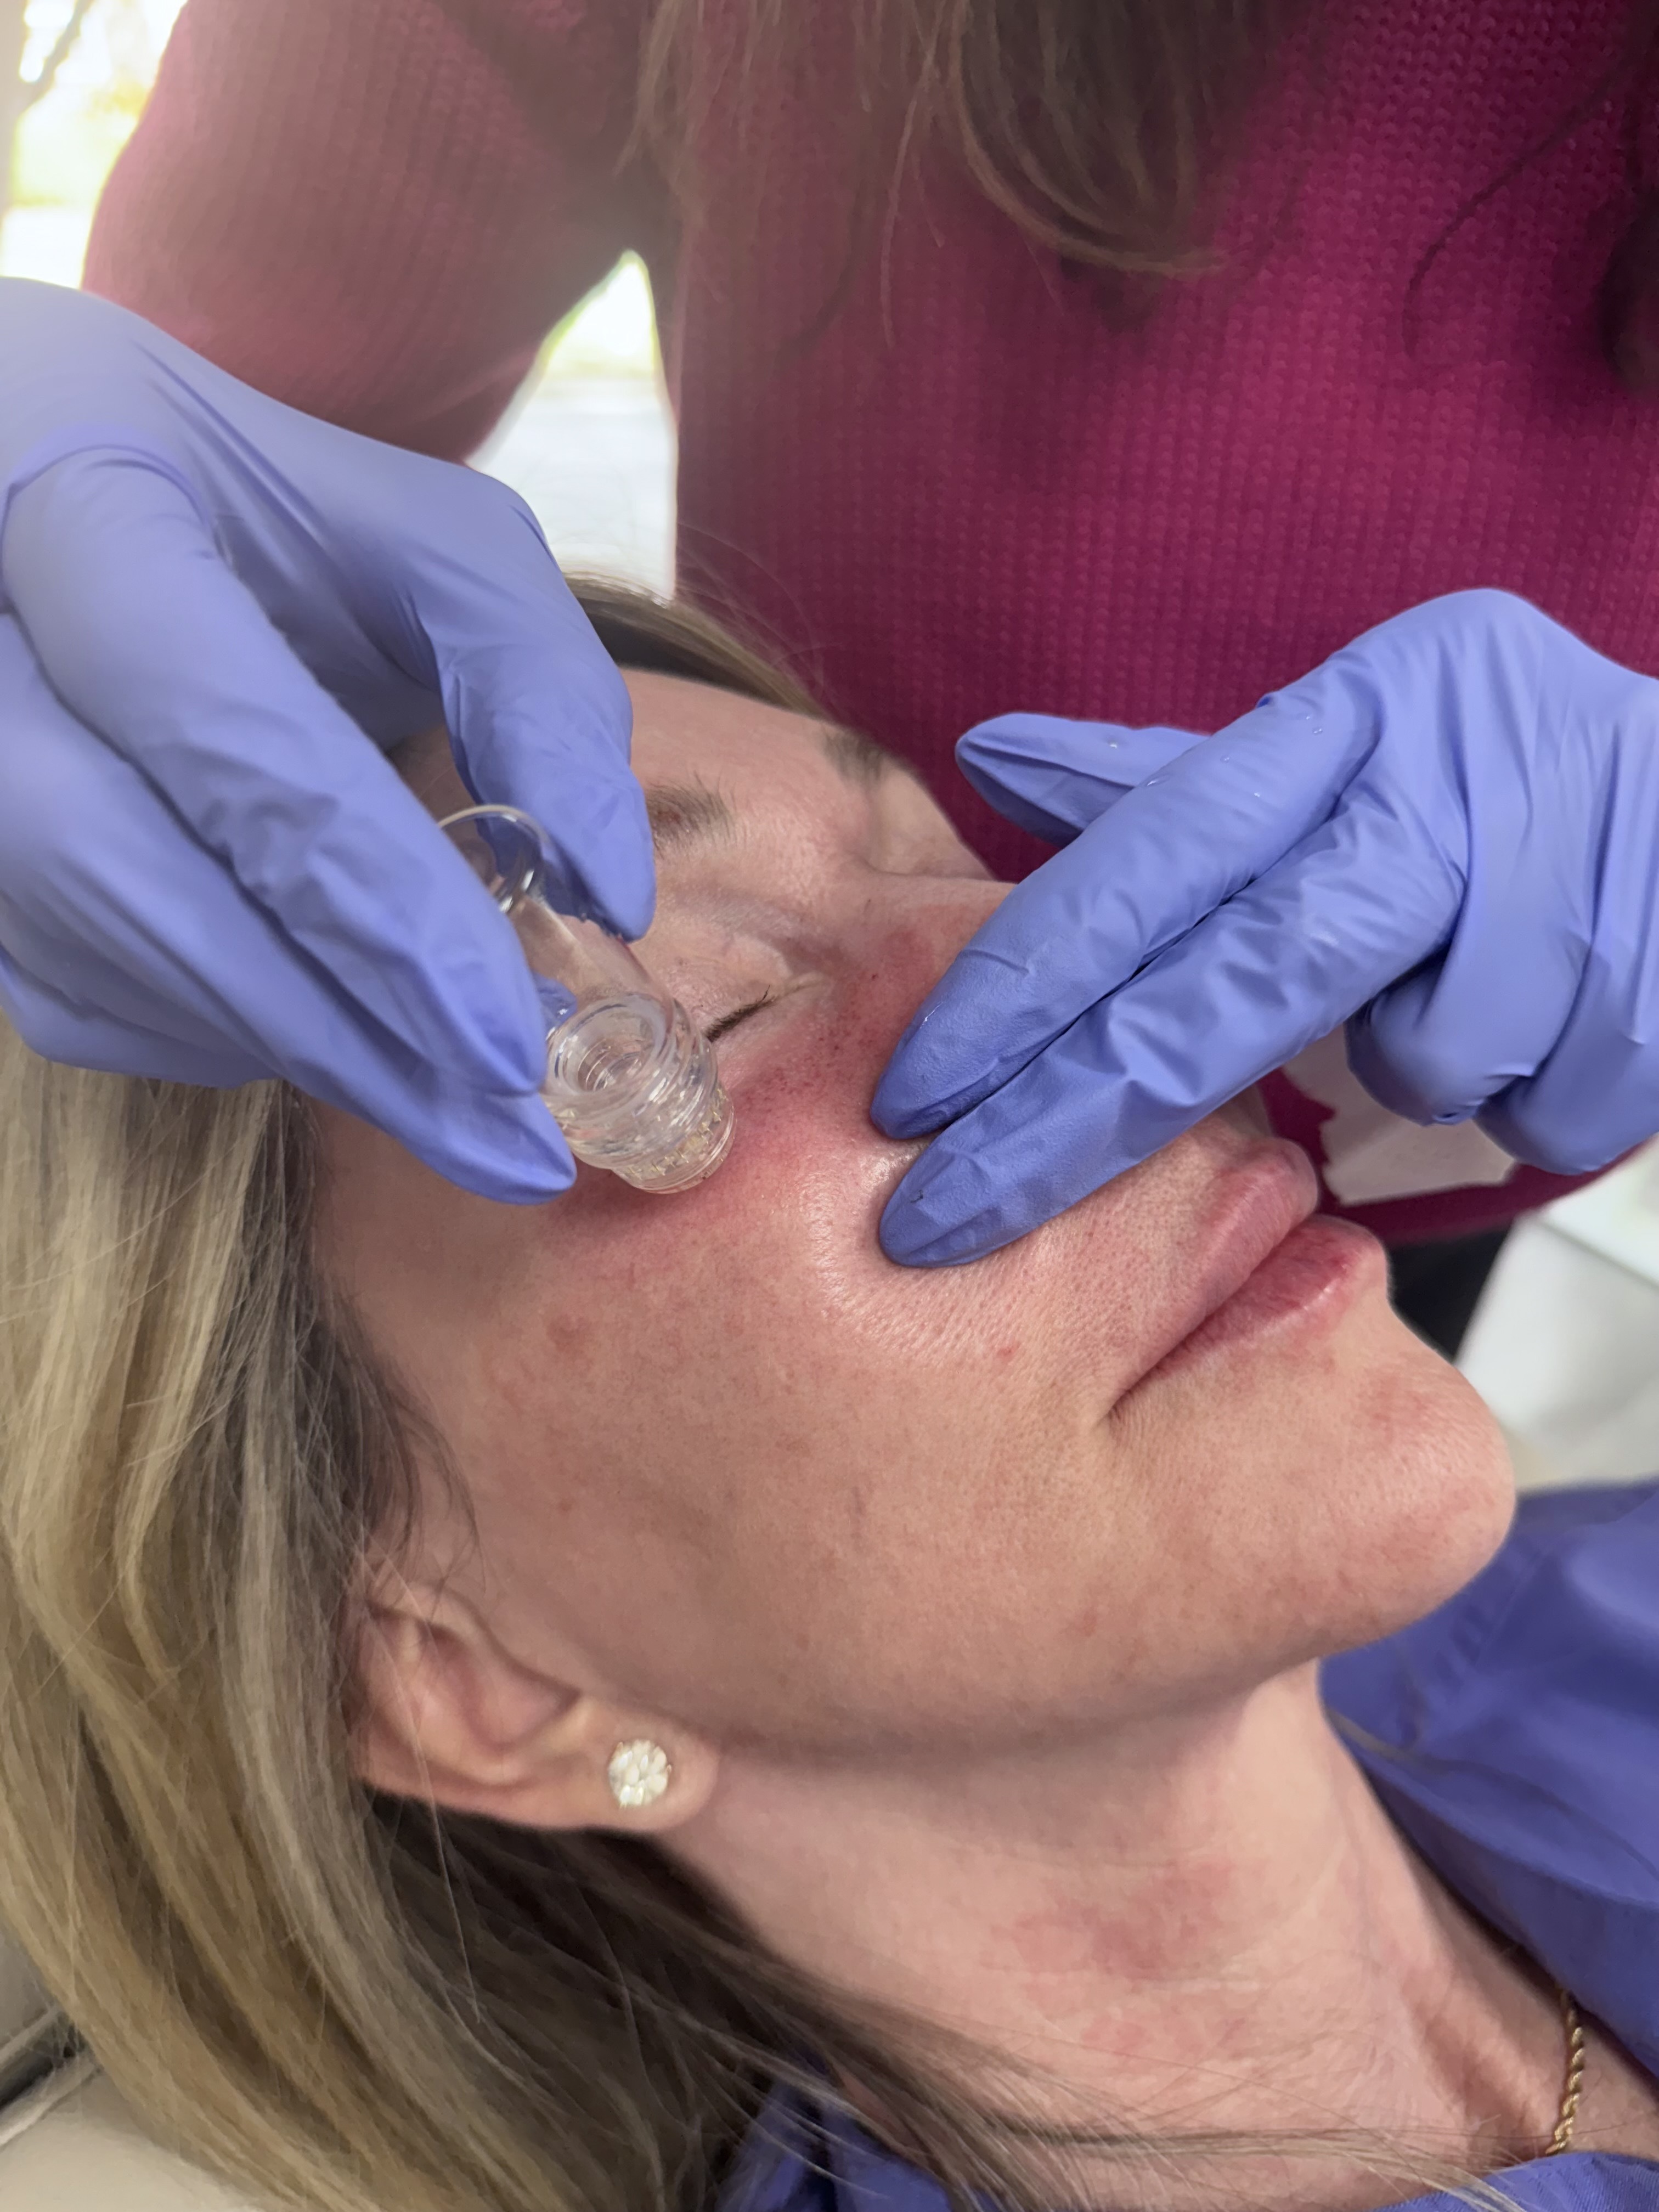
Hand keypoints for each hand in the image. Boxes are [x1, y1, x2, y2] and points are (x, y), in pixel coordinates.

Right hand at [0, 280, 650, 1198]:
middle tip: (507, 1141)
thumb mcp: (438, 547)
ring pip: (88, 956)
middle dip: (333, 1026)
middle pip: (125, 871)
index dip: (372, 907)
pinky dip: (223, 1038)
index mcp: (88, 505)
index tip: (510, 1043)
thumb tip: (605, 897)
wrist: (85, 501)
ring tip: (460, 1111)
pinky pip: (69, 995)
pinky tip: (339, 1036)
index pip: (226, 739)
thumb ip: (539, 688)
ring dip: (293, 1051)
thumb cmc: (280, 521)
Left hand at [874, 590, 1658, 1263]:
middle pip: (1225, 985)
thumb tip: (991, 761)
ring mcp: (1560, 888)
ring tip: (1473, 994)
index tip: (911, 1092)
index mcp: (1358, 717)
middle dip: (1073, 1117)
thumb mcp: (1352, 746)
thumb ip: (1175, 786)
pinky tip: (1563, 1020)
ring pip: (1409, 1062)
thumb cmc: (1515, 785)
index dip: (1022, 984)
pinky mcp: (1649, 991)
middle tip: (941, 1217)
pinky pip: (1529, 1108)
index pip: (1149, 862)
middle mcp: (1446, 789)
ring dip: (1416, 1065)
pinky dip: (1528, 1092)